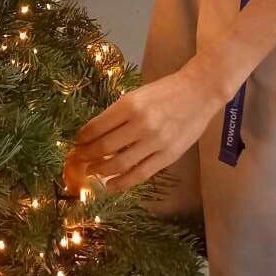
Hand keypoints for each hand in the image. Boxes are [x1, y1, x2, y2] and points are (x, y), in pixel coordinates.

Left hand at [64, 60, 226, 194]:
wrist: (199, 92)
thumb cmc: (166, 90)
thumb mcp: (138, 94)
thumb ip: (120, 113)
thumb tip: (96, 133)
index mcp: (130, 104)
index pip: (98, 126)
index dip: (83, 137)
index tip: (76, 142)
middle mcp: (141, 124)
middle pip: (105, 147)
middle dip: (87, 155)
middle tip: (78, 160)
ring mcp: (155, 142)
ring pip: (120, 164)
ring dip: (101, 170)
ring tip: (91, 172)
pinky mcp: (168, 156)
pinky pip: (140, 174)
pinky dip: (122, 182)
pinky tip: (110, 185)